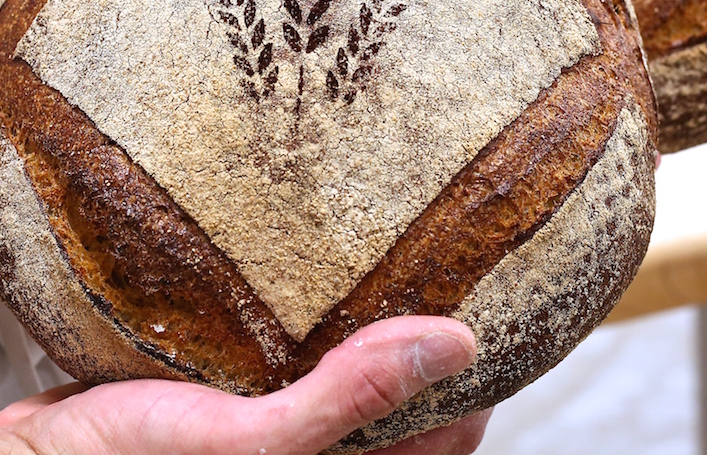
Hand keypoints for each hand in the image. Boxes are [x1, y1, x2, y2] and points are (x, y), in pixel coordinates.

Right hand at [0, 316, 487, 454]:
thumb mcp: (250, 444)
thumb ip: (349, 400)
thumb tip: (456, 344)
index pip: (439, 446)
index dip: (467, 394)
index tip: (475, 326)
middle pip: (396, 412)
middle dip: (416, 353)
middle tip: (429, 278)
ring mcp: (269, 438)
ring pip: (344, 384)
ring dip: (362, 337)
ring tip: (382, 269)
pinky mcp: (231, 408)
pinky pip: (290, 369)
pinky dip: (305, 334)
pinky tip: (303, 285)